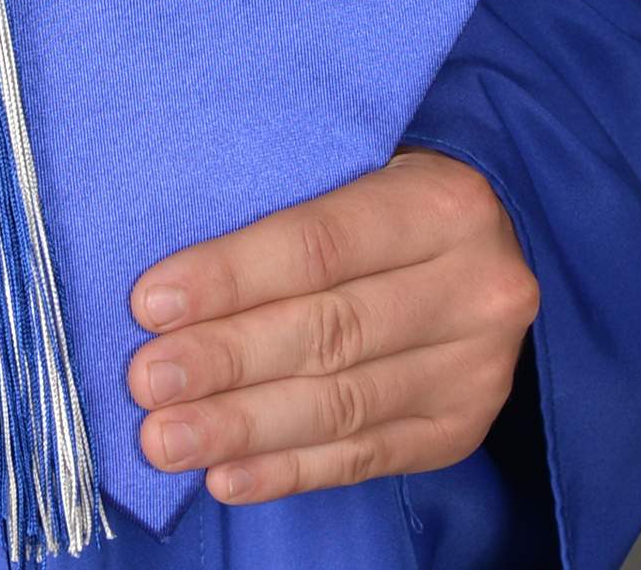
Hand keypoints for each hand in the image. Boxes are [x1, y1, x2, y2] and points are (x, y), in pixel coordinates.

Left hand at [127, 150, 537, 503]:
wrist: (494, 243)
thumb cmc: (389, 193)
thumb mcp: (356, 165)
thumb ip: (283, 202)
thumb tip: (169, 279)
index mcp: (443, 203)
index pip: (318, 246)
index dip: (229, 278)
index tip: (150, 304)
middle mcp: (476, 288)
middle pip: (328, 331)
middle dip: (226, 360)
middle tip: (146, 382)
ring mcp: (476, 368)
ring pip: (342, 405)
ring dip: (243, 427)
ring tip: (167, 438)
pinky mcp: (463, 427)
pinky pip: (365, 457)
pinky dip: (288, 469)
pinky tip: (226, 476)